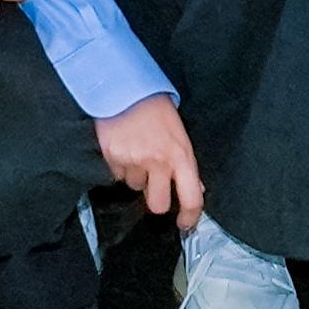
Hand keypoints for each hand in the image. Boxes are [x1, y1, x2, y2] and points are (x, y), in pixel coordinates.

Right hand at [89, 92, 205, 227]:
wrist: (124, 85)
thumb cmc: (154, 106)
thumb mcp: (179, 132)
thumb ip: (185, 162)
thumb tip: (195, 187)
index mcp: (181, 155)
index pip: (191, 198)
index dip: (190, 217)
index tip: (185, 223)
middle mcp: (158, 162)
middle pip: (158, 204)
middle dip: (155, 199)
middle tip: (152, 184)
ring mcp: (134, 161)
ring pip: (134, 187)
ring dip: (135, 175)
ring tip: (135, 149)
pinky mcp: (113, 158)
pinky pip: (116, 175)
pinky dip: (118, 165)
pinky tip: (122, 145)